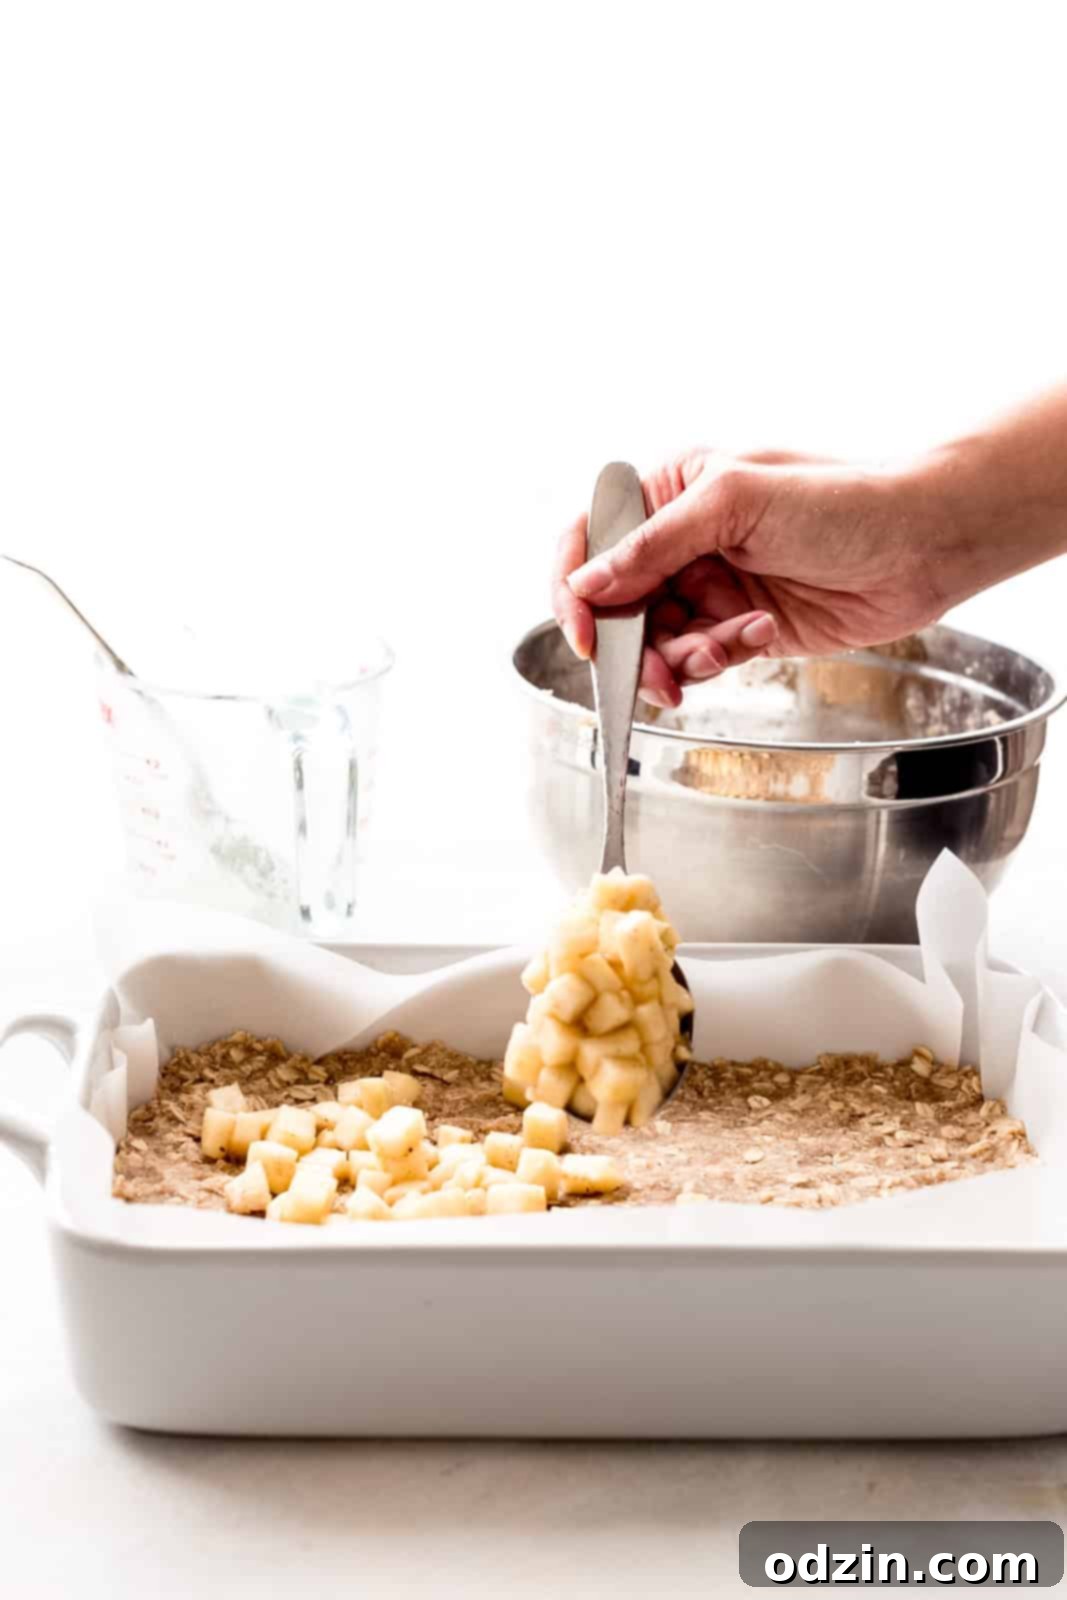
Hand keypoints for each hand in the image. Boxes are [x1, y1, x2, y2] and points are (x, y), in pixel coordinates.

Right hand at [552, 449, 943, 708]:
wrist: (922, 544)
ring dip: (679, 657)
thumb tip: (586, 586)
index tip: (584, 634)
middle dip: (632, 643)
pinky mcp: (740, 626)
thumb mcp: (734, 503)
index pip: (590, 538)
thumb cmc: (842, 500)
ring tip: (723, 648)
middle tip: (653, 675)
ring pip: (656, 641)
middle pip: (617, 604)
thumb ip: (653, 546)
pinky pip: (699, 657)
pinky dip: (718, 656)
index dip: (575, 588)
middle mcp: (683, 538)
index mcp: (671, 489)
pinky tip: (758, 633)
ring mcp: (711, 584)